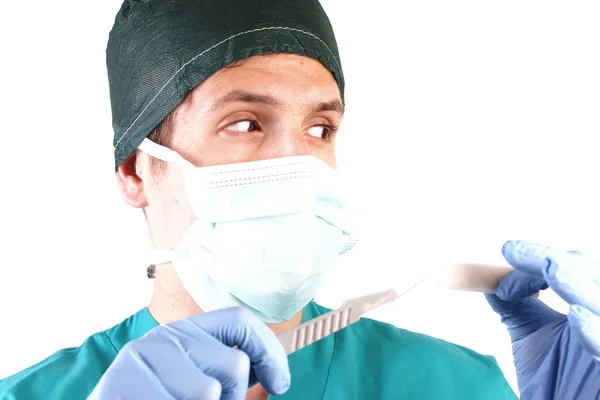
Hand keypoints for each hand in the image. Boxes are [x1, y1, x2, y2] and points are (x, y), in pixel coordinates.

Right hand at [87, 307, 289, 399]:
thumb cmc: (153, 397)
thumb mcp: (186, 375)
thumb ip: (220, 365)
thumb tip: (270, 368)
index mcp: (183, 331)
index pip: (239, 321)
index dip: (269, 350)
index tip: (280, 381)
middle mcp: (164, 339)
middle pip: (235, 364)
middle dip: (234, 397)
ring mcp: (145, 363)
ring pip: (213, 392)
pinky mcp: (127, 386)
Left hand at [485, 240, 599, 399]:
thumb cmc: (554, 381)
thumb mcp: (531, 335)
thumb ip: (516, 304)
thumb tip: (493, 278)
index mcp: (591, 307)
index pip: (577, 268)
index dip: (543, 257)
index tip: (509, 250)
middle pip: (595, 277)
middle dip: (565, 264)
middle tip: (532, 258)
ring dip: (577, 285)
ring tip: (552, 271)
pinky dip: (595, 332)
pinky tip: (577, 316)